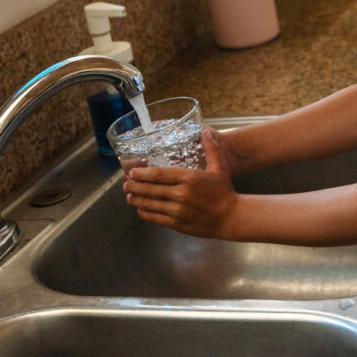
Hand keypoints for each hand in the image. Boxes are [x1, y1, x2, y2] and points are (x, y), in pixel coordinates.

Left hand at [123, 128, 238, 238]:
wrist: (231, 217)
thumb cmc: (224, 191)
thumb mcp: (219, 168)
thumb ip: (211, 149)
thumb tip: (205, 132)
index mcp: (189, 179)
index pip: (159, 175)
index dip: (142, 174)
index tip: (132, 172)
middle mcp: (181, 194)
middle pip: (150, 189)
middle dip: (135, 186)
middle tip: (125, 183)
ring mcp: (178, 211)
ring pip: (150, 204)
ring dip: (136, 199)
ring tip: (128, 195)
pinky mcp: (178, 224)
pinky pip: (156, 218)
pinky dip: (145, 213)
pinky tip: (140, 209)